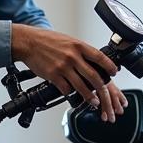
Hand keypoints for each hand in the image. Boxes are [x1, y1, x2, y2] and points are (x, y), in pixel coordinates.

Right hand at [11, 26, 127, 121]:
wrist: (28, 42)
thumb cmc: (48, 40)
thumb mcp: (69, 41)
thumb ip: (81, 51)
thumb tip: (94, 62)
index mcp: (79, 46)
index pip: (100, 57)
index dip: (109, 66)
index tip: (114, 72)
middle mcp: (73, 56)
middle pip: (94, 76)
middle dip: (102, 89)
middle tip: (106, 95)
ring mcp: (63, 67)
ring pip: (81, 86)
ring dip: (89, 97)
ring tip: (94, 102)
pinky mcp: (53, 76)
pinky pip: (66, 89)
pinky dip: (70, 94)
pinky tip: (72, 95)